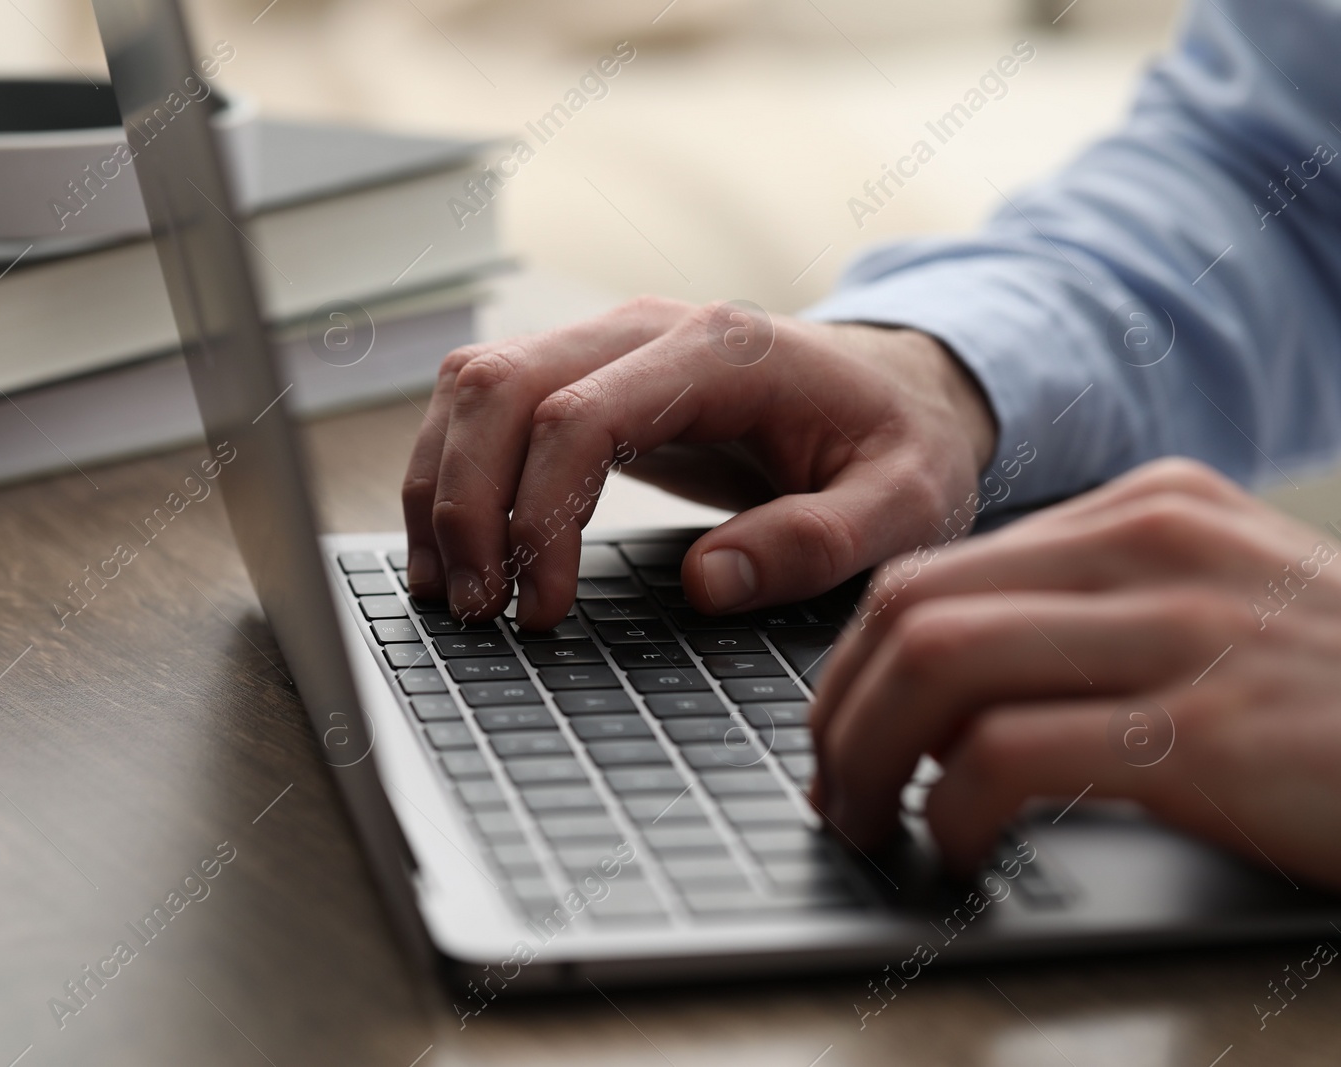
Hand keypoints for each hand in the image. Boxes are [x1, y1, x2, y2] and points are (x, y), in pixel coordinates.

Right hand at [400, 297, 996, 627]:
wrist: (891, 390)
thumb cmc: (898, 446)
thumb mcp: (904, 505)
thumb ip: (819, 542)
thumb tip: (707, 584)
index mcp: (722, 351)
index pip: (581, 416)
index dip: (540, 516)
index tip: (541, 610)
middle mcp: (646, 327)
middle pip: (500, 387)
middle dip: (467, 504)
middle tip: (477, 610)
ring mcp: (605, 339)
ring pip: (473, 385)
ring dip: (442, 485)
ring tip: (449, 589)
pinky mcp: (584, 371)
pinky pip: (484, 401)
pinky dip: (452, 469)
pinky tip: (456, 545)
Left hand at [810, 458, 1340, 888]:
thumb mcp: (1229, 609)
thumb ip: (1106, 611)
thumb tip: (950, 671)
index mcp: (1153, 509)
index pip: (939, 568)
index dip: (857, 662)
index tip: (841, 729)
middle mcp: (1158, 546)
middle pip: (914, 607)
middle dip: (840, 709)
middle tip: (832, 789)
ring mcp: (1187, 631)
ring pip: (938, 662)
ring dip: (869, 757)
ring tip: (870, 822)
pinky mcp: (1211, 731)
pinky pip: (1010, 754)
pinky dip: (953, 809)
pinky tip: (963, 848)